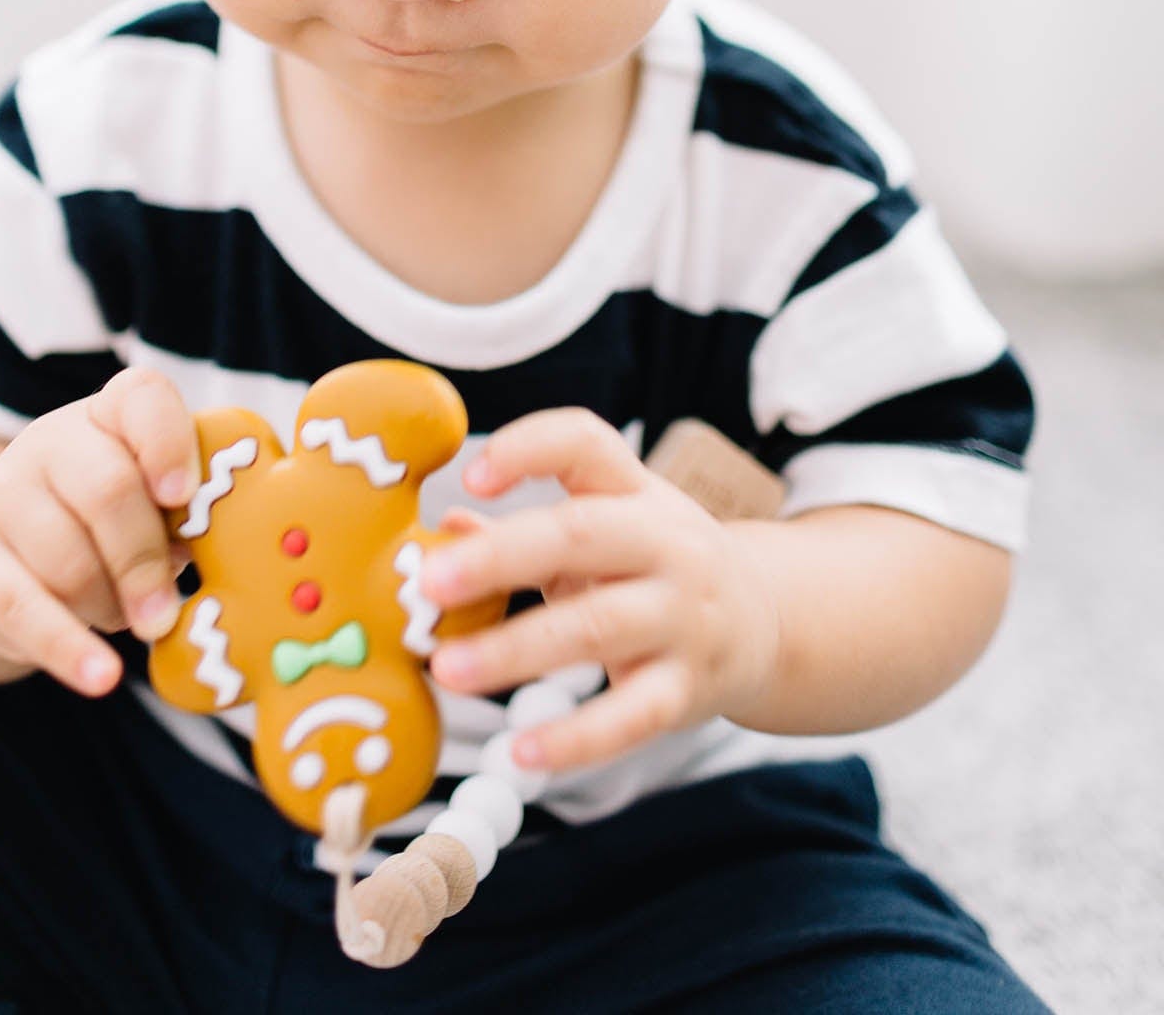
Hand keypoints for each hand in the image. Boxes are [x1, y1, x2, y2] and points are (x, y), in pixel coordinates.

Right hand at [0, 367, 202, 697]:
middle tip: (167, 613)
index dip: (167, 443)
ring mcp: (3, 496)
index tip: (184, 496)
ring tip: (126, 619)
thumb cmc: (111, 522)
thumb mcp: (151, 500)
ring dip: (109, 606)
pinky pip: (22, 609)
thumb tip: (234, 554)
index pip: (141, 398)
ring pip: (68, 560)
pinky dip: (68, 649)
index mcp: (112, 412)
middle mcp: (51, 441)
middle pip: (106, 490)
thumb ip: (190, 511)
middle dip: (144, 559)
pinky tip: (102, 676)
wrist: (5, 550)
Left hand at [418, 408, 783, 774]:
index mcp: (635, 491)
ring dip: (514, 650)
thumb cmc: (656, 566)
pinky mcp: (687, 690)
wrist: (766, 622)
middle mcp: (665, 544)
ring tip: (446, 669)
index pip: (586, 443)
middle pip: (581, 536)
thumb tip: (444, 532)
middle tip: (429, 580)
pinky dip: (575, 738)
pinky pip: (629, 717)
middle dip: (501, 556)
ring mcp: (682, 617)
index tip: (473, 473)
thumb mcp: (604, 529)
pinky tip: (521, 752)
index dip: (530, 450)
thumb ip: (523, 530)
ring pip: (595, 629)